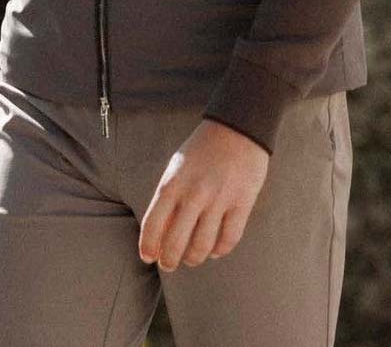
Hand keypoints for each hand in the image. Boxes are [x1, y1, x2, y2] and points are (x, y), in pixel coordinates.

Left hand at [138, 119, 269, 270]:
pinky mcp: (242, 203)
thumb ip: (169, 197)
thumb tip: (160, 232)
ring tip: (192, 258)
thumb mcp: (177, 167)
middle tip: (170, 264)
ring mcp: (218, 199)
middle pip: (176, 243)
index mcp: (172, 182)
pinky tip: (215, 249)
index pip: (153, 225)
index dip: (148, 247)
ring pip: (202, 247)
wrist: (237, 127)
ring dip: (194, 258)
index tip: (148, 257)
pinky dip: (219, 251)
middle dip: (170, 260)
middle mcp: (193, 194)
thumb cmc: (202, 148)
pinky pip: (228, 239)